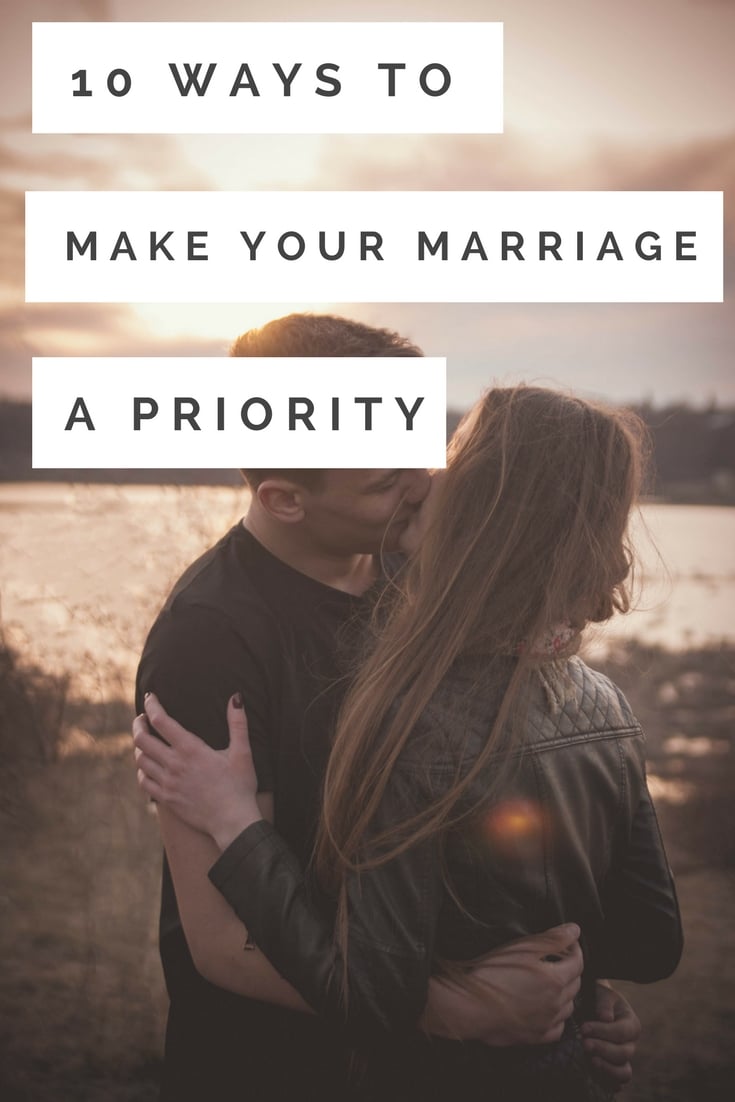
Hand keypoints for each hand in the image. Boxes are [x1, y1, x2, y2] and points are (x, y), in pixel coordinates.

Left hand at [133, 692, 261, 848]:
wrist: (233, 822)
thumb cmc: (240, 786)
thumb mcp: (242, 752)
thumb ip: (238, 723)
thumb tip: (236, 697)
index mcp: (191, 749)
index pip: (162, 721)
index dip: (152, 706)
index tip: (150, 697)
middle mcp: (174, 764)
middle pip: (142, 739)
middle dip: (139, 724)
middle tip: (142, 718)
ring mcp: (168, 783)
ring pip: (140, 760)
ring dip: (139, 747)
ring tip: (145, 741)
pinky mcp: (167, 799)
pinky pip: (144, 782)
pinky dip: (141, 771)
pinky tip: (147, 767)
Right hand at [423, 924, 582, 1045]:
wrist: (471, 1006)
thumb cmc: (494, 973)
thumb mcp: (523, 948)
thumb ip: (553, 939)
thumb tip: (575, 930)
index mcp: (555, 979)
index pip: (578, 962)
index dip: (574, 948)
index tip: (568, 941)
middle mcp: (556, 1003)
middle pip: (575, 983)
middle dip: (571, 968)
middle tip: (558, 958)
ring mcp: (547, 1023)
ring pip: (569, 1006)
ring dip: (566, 992)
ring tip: (552, 982)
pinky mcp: (535, 1037)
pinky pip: (557, 1028)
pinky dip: (557, 1017)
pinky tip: (547, 1009)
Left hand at [581, 982, 639, 1090]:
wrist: (590, 1006)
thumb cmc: (597, 998)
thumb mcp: (602, 993)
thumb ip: (604, 1003)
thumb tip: (606, 1018)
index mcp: (631, 1024)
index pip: (622, 1032)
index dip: (603, 1031)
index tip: (584, 1028)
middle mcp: (630, 1044)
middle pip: (623, 1054)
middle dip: (603, 1049)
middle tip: (585, 1044)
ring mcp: (623, 1060)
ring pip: (624, 1073)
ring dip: (607, 1069)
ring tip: (591, 1061)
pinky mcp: (613, 1071)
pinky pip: (617, 1083)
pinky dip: (609, 1082)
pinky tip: (595, 1075)